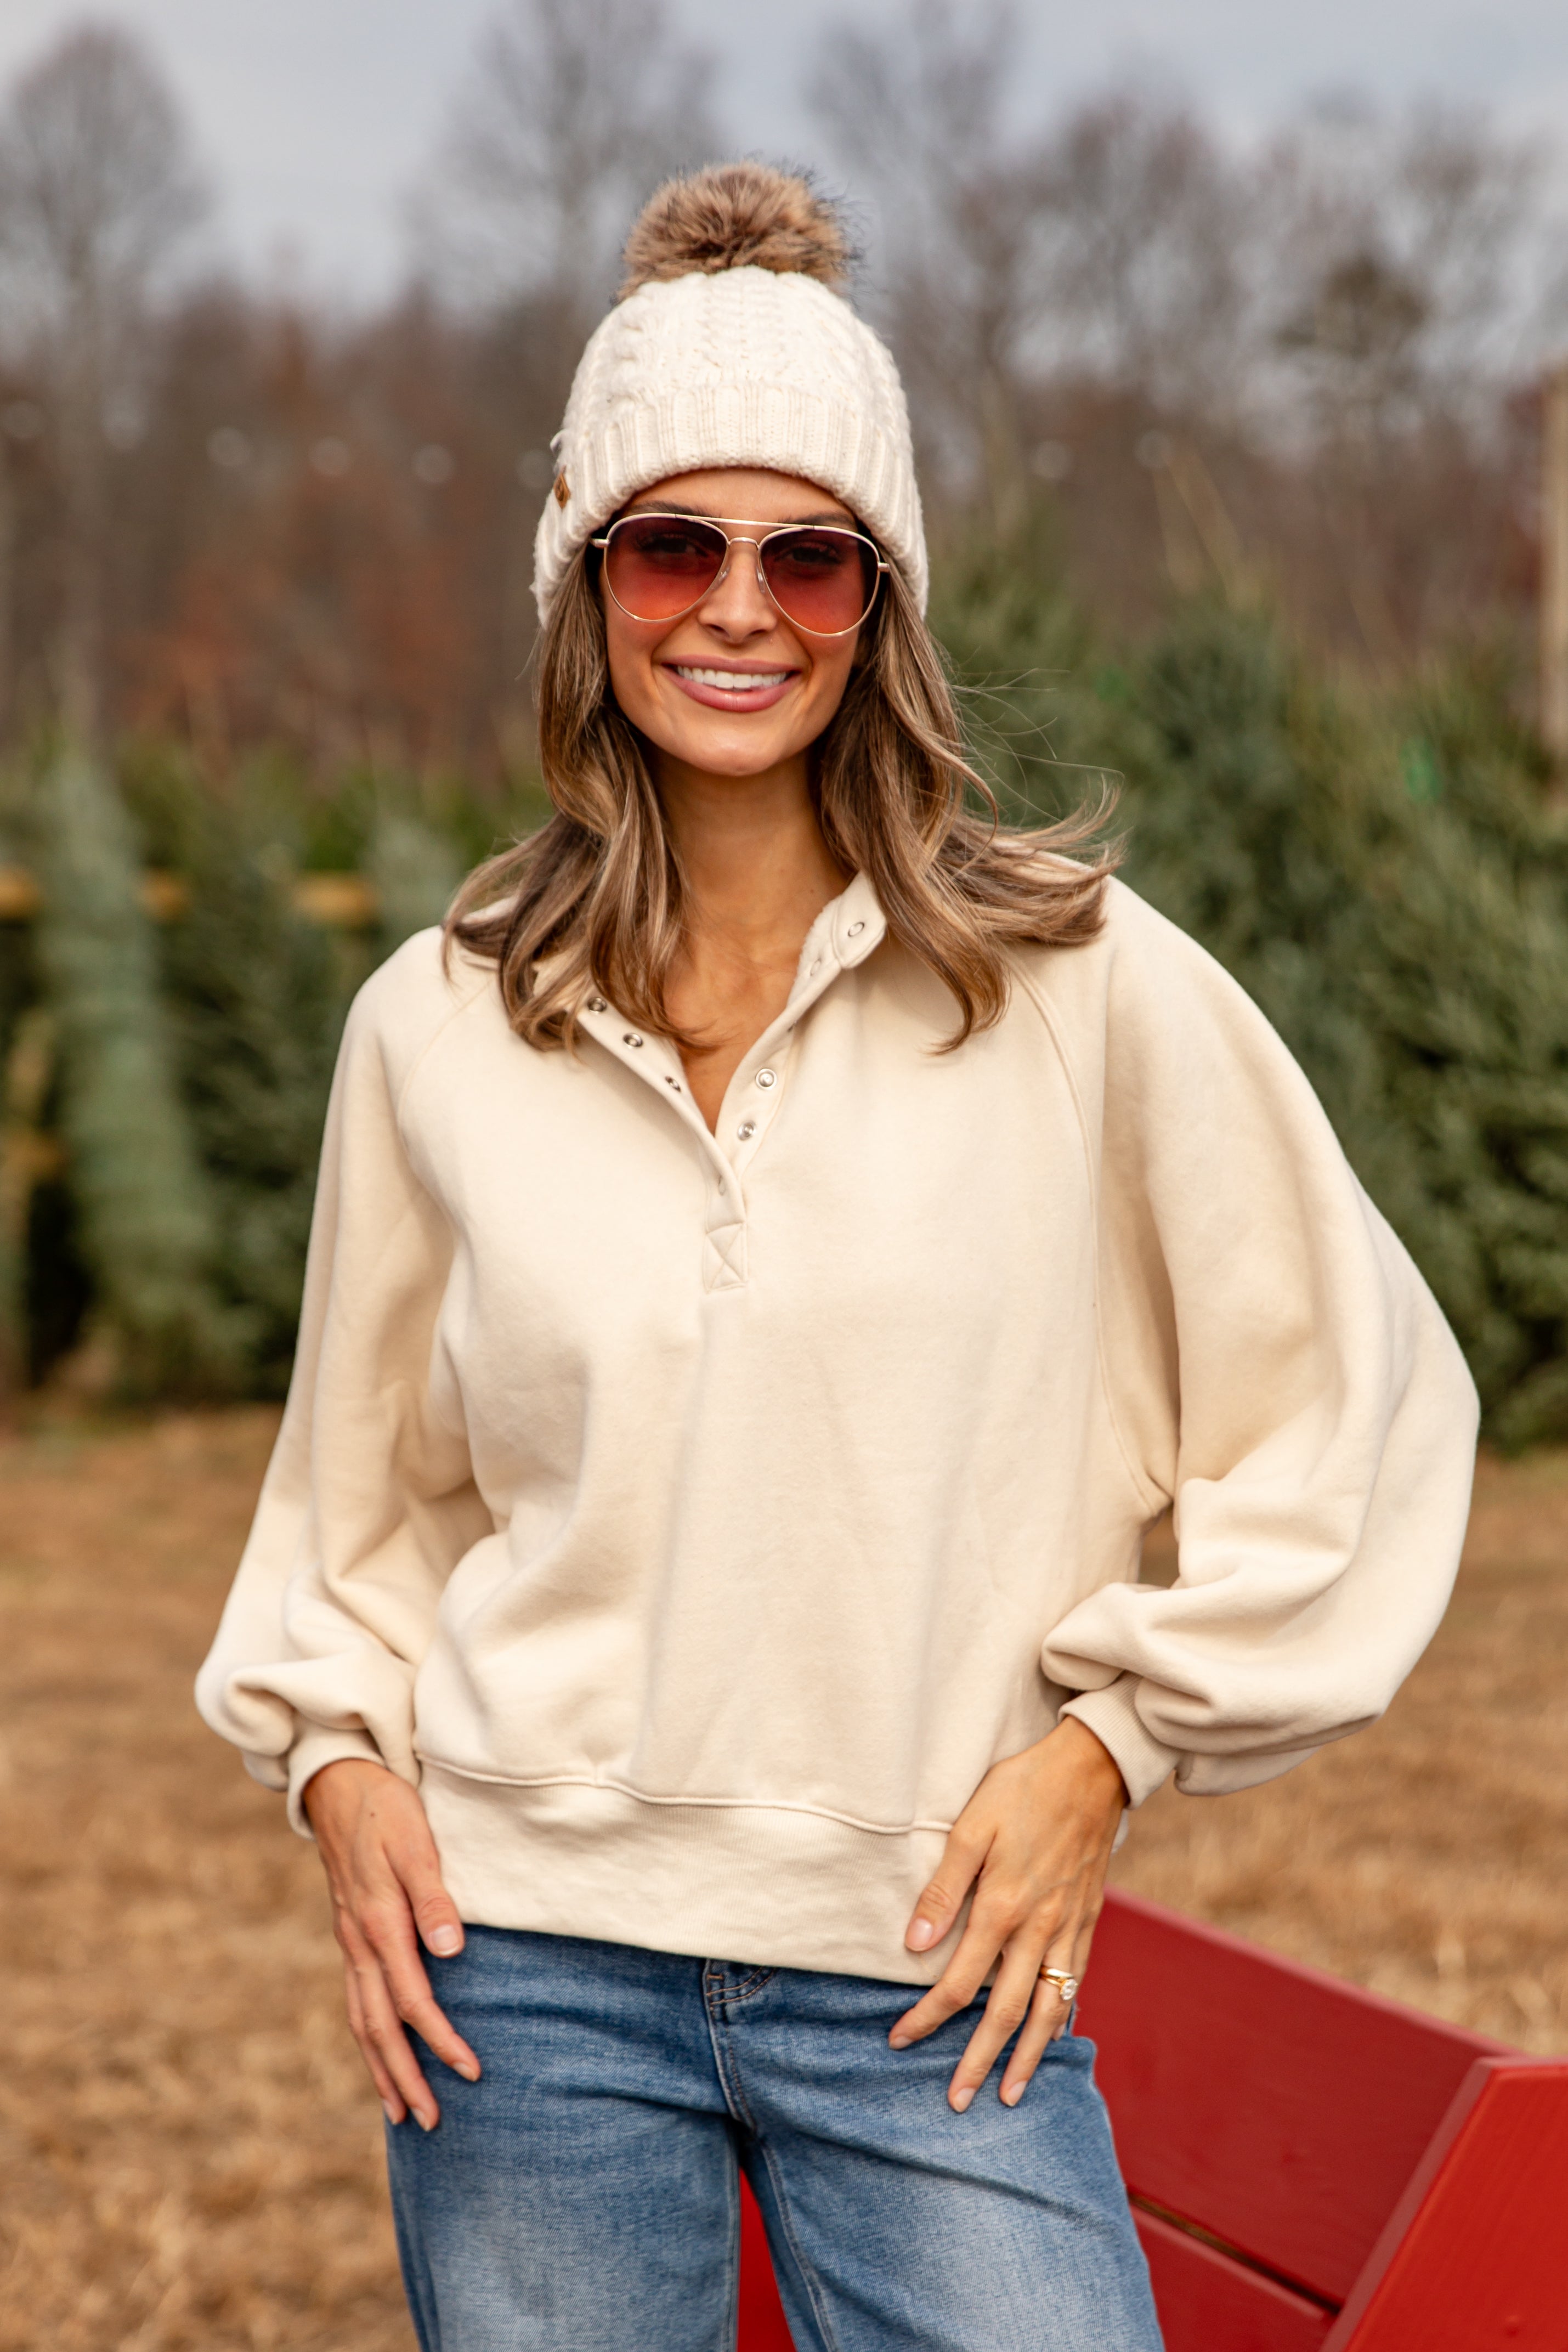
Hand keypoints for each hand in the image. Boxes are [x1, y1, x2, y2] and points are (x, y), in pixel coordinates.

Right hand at [302, 1757, 479, 2129]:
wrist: (339, 1783)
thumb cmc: (386, 1808)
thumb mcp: (416, 1840)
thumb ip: (433, 1896)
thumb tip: (451, 1951)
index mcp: (379, 1922)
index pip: (412, 2000)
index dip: (440, 2040)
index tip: (470, 2071)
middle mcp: (359, 1942)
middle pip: (380, 2026)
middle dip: (405, 2077)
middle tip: (431, 2122)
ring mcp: (349, 1942)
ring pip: (361, 2021)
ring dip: (381, 2069)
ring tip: (401, 2113)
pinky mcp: (350, 1937)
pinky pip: (356, 2001)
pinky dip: (368, 2039)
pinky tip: (380, 2057)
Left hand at [889, 1716, 1126, 2111]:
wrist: (1091, 1769)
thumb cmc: (1022, 1789)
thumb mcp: (972, 1825)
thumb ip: (944, 1886)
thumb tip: (915, 1944)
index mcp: (1004, 1906)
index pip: (958, 1982)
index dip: (928, 2017)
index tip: (901, 2040)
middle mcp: (1039, 1929)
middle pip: (1006, 2013)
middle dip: (979, 2060)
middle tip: (958, 2102)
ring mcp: (1068, 1928)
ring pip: (1048, 2009)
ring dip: (1027, 2057)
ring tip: (1010, 2093)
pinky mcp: (1087, 1920)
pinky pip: (1075, 1982)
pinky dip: (1062, 2017)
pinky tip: (1051, 2035)